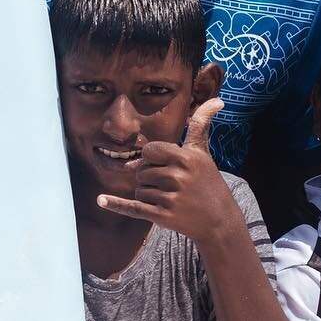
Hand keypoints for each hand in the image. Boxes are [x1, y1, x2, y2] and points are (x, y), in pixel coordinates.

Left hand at [95, 99, 231, 241]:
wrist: (219, 220)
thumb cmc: (208, 182)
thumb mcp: (203, 153)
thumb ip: (201, 125)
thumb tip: (217, 100)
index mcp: (186, 158)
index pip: (149, 151)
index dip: (151, 158)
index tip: (163, 165)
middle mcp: (178, 177)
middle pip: (142, 172)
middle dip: (150, 178)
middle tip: (171, 186)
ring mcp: (170, 198)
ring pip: (139, 190)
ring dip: (148, 195)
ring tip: (170, 199)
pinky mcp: (163, 217)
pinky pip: (133, 208)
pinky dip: (116, 205)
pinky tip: (101, 201)